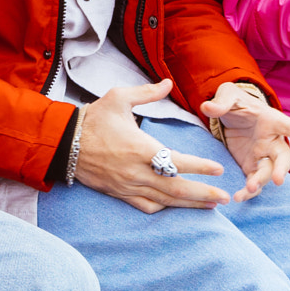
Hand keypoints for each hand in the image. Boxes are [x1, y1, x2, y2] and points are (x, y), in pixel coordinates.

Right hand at [76, 81, 229, 212]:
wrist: (64, 143)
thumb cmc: (93, 119)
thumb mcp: (118, 98)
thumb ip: (147, 93)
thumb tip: (168, 83)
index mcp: (139, 148)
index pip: (176, 161)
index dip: (200, 167)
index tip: (219, 169)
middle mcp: (135, 171)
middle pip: (176, 188)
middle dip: (203, 195)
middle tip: (225, 197)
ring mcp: (127, 185)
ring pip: (164, 200)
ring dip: (189, 205)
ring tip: (211, 206)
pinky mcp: (119, 193)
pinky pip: (146, 206)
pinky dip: (165, 207)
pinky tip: (178, 206)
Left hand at [201, 81, 289, 200]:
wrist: (232, 114)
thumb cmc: (236, 102)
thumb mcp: (228, 95)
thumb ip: (221, 102)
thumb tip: (207, 107)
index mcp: (271, 120)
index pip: (288, 126)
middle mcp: (272, 140)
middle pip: (284, 157)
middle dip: (281, 169)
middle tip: (277, 180)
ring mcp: (263, 156)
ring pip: (268, 173)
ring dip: (261, 182)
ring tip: (249, 190)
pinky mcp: (250, 166)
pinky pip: (254, 181)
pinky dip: (248, 191)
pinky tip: (238, 198)